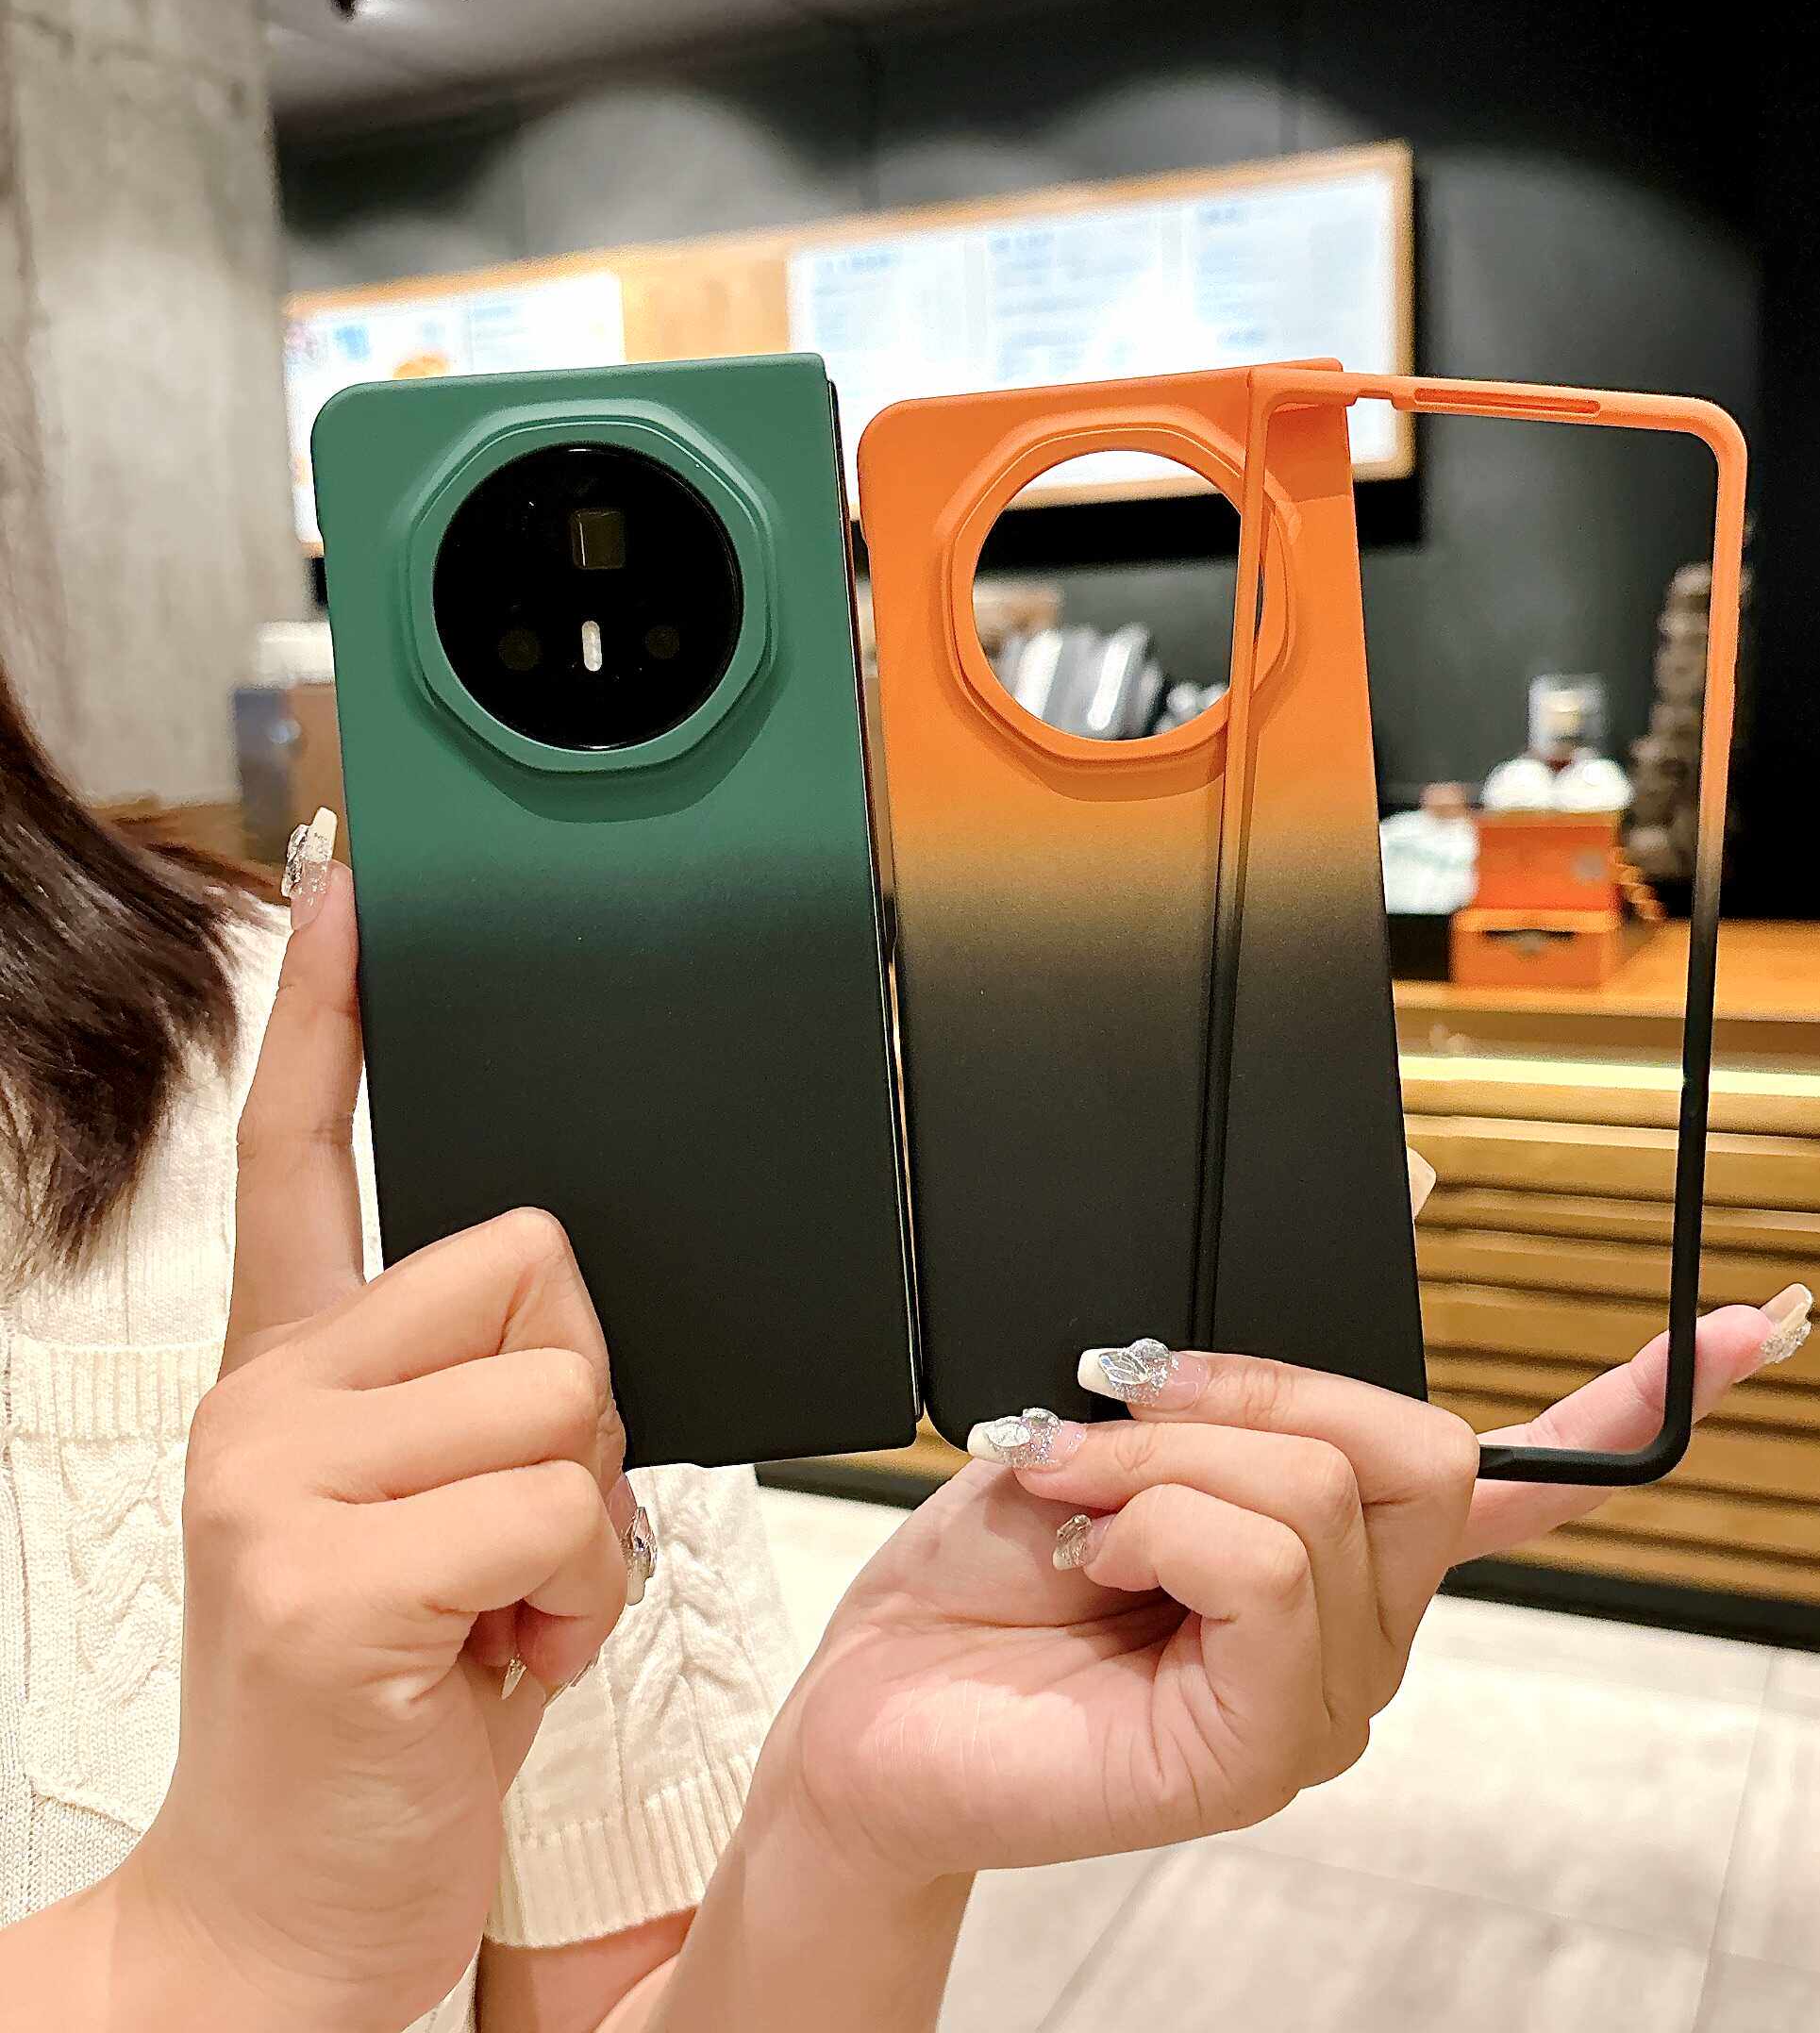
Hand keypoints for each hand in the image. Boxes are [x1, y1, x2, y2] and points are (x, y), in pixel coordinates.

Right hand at [125, 864, 635, 2032]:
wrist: (298, 1890)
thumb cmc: (392, 1693)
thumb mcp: (429, 1514)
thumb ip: (465, 1392)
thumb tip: (564, 1316)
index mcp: (293, 1368)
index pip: (298, 1149)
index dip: (328, 1014)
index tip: (349, 893)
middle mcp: (266, 1398)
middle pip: (534, 1258)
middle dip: (582, 1392)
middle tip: (515, 1523)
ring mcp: (278, 1479)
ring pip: (568, 1384)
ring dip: (589, 1513)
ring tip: (507, 1601)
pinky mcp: (327, 1574)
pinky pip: (561, 1502)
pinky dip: (577, 1593)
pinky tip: (503, 1655)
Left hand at [760, 1295, 1791, 1889]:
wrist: (875, 1713)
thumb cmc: (987, 1573)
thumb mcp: (1113, 1417)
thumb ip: (1250, 1346)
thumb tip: (1409, 1181)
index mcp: (1340, 1545)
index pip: (1524, 1478)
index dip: (1632, 1397)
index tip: (1751, 1327)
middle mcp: (1362, 1624)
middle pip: (1417, 1442)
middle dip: (1244, 1387)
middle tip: (1111, 1398)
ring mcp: (1326, 1694)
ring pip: (1323, 1489)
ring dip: (1162, 1454)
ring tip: (1069, 1495)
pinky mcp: (1264, 1745)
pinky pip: (1271, 1570)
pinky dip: (1160, 1519)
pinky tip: (1093, 1551)